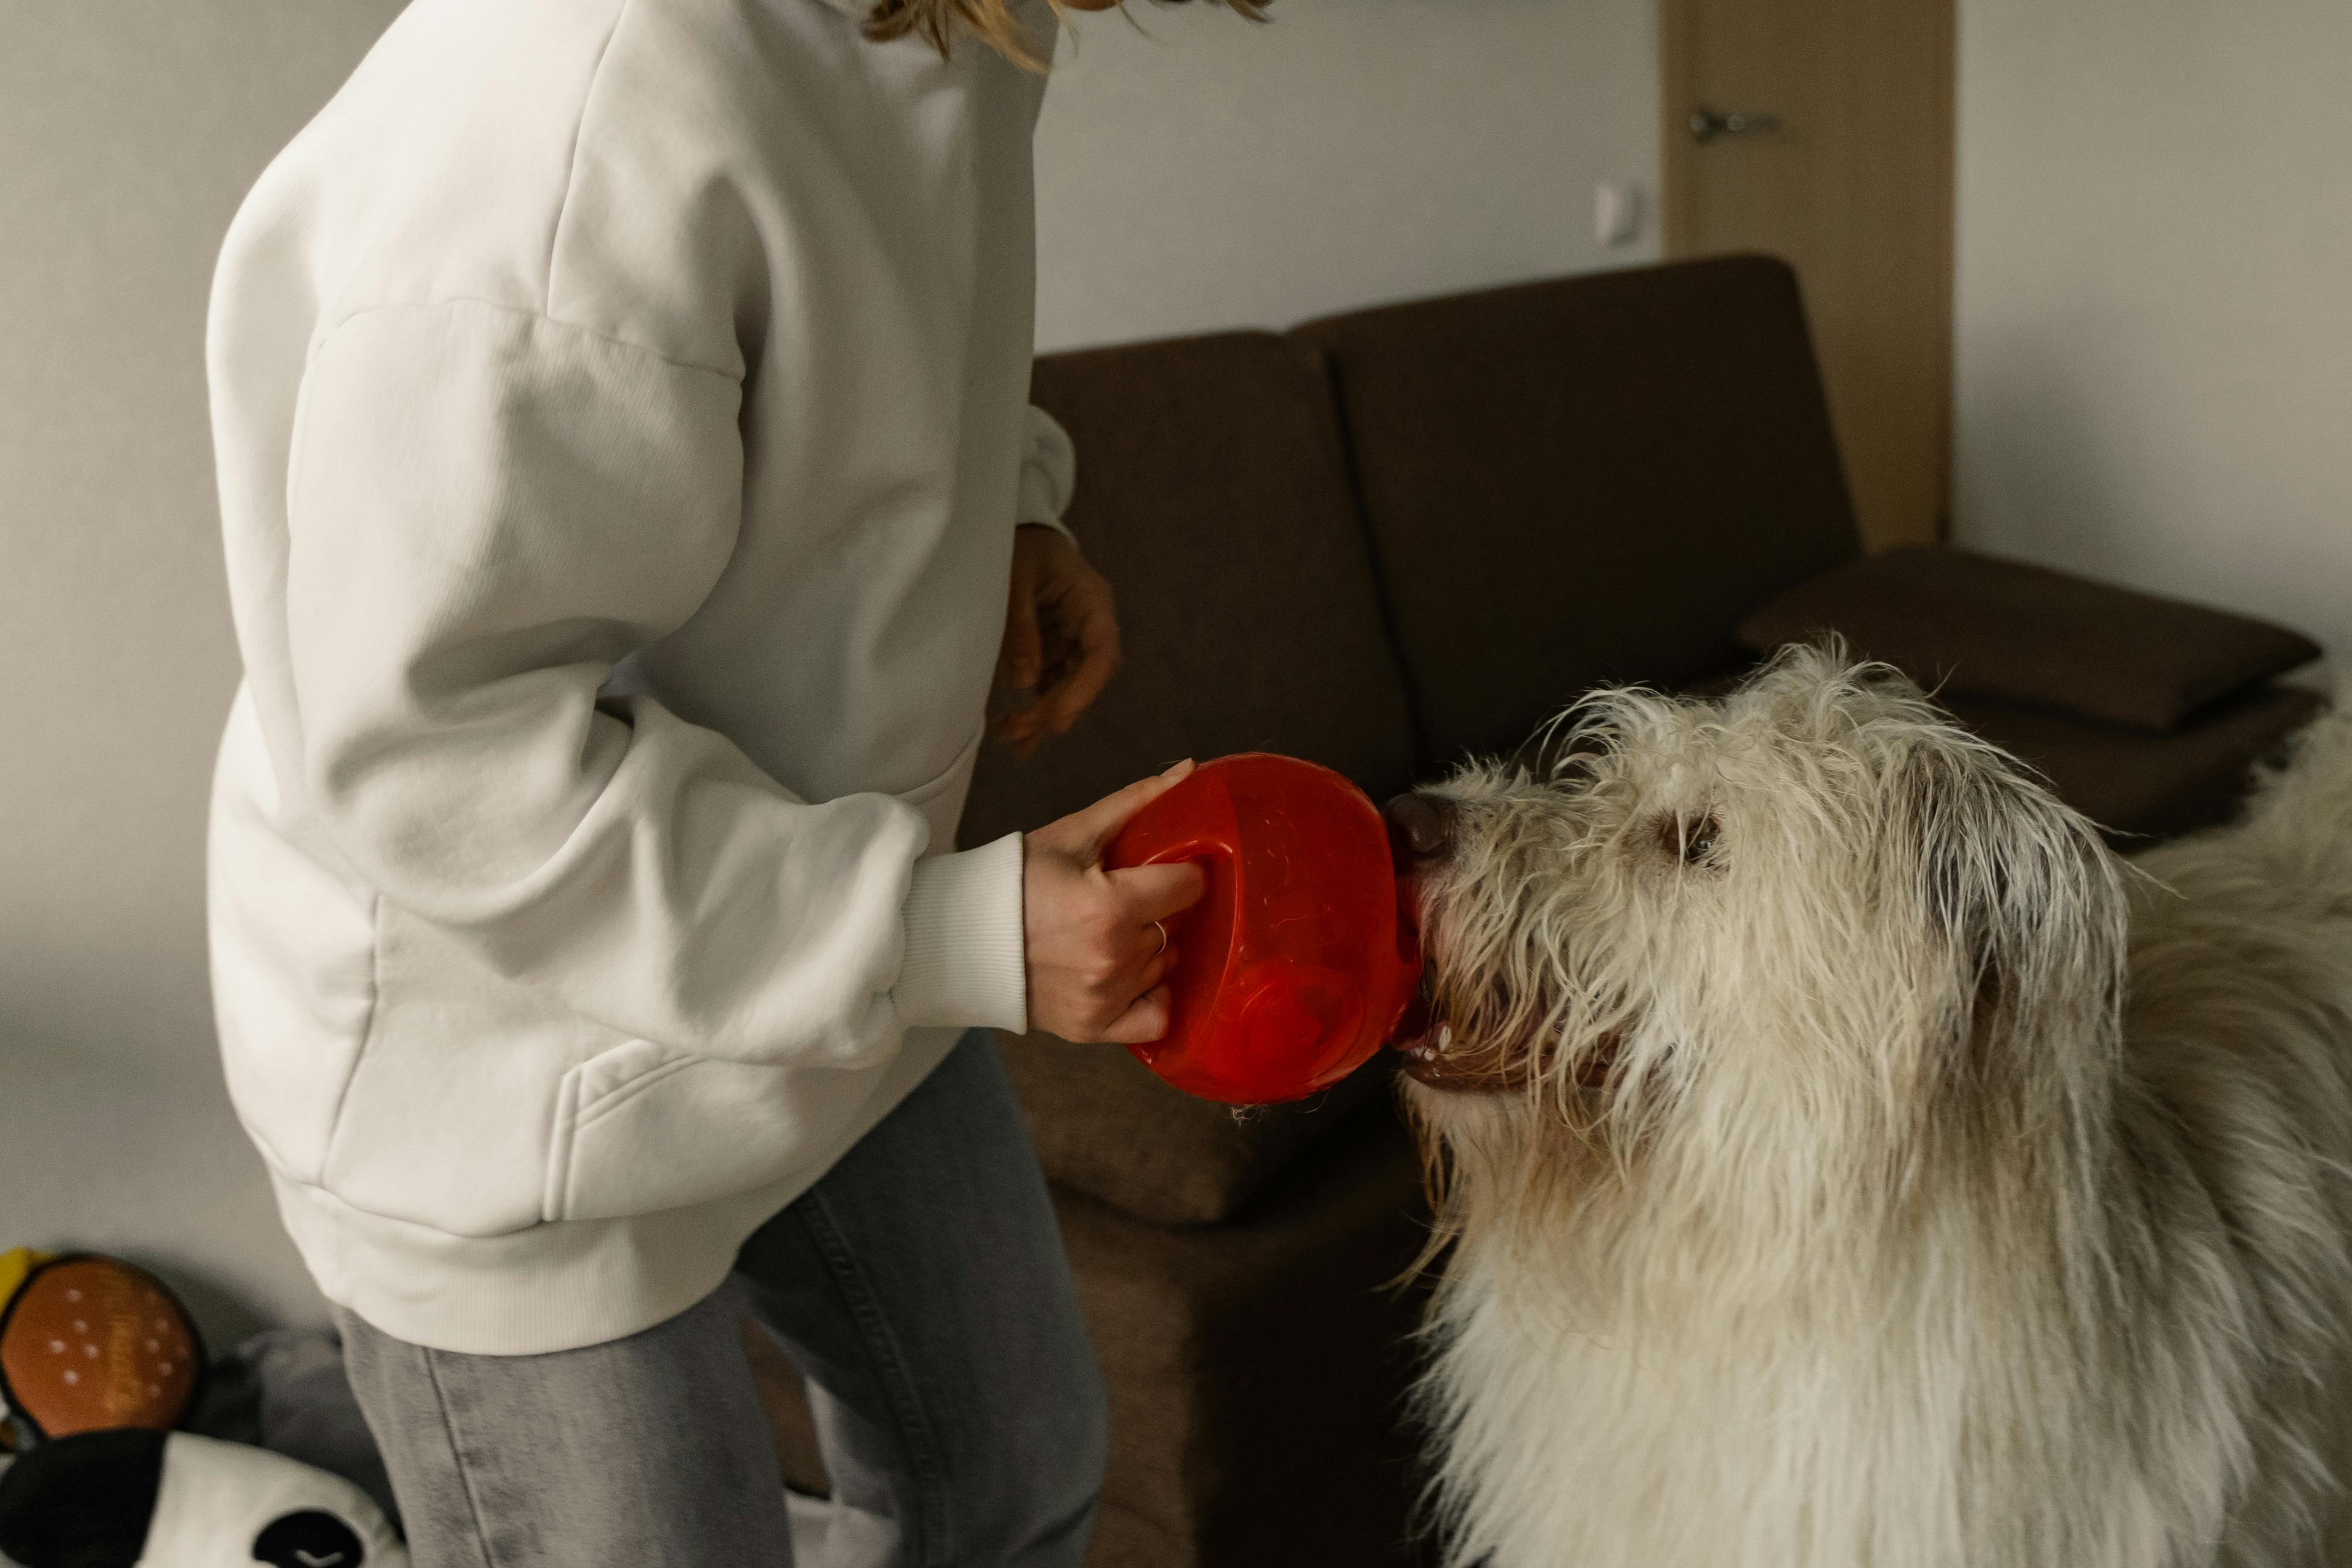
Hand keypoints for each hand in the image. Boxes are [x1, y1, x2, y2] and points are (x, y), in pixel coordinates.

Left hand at [995, 525, 1119, 754]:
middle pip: (1086, 679)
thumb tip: (1025, 684)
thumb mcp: (1014, 578)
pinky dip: (1035, 706)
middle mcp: (1091, 625)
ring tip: (1011, 740)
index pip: (1103, 654)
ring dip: (1044, 716)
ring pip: (1069, 686)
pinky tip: (1013, 730)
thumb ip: (1020, 627)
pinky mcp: (1056, 646)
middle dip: (1055, 710)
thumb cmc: (1020, 545)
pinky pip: (1052, 682)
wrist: (1021, 531)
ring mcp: (1074, 638)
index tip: (1056, 719)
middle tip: (1017, 735)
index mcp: (1092, 602)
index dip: (1084, 691)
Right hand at [1025, 760, 1206, 1043]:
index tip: (1162, 872)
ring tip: (1111, 934)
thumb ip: (1135, 803)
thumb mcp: (1073, 835)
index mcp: (1111, 906)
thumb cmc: (1015, 881)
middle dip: (1157, 911)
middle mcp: (1114, 957)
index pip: (1188, 887)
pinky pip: (1155, 1018)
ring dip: (1149, 949)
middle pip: (1173, 927)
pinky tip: (1128, 977)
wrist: (959, 936)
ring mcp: (1105, 997)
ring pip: (1164, 966)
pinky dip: (1150, 997)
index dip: (1180, 873)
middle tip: (1123, 901)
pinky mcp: (1093, 1027)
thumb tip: (1190, 770)